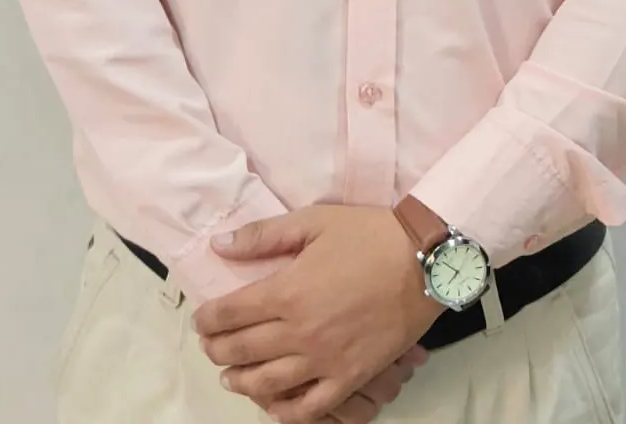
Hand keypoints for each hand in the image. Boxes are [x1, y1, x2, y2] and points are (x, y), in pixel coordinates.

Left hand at [192, 204, 440, 422]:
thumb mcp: (314, 221)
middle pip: (243, 351)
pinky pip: (311, 408)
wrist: (423, 261)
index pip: (231, 313)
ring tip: (231, 380)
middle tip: (210, 348)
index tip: (201, 320)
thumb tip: (218, 245)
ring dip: (242, 383)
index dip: (208, 319)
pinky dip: (287, 412)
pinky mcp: (350, 377)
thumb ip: (263, 235)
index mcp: (288, 291)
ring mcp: (325, 360)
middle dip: (218, 351)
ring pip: (269, 384)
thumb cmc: (368, 235)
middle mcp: (300, 331)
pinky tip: (275, 407)